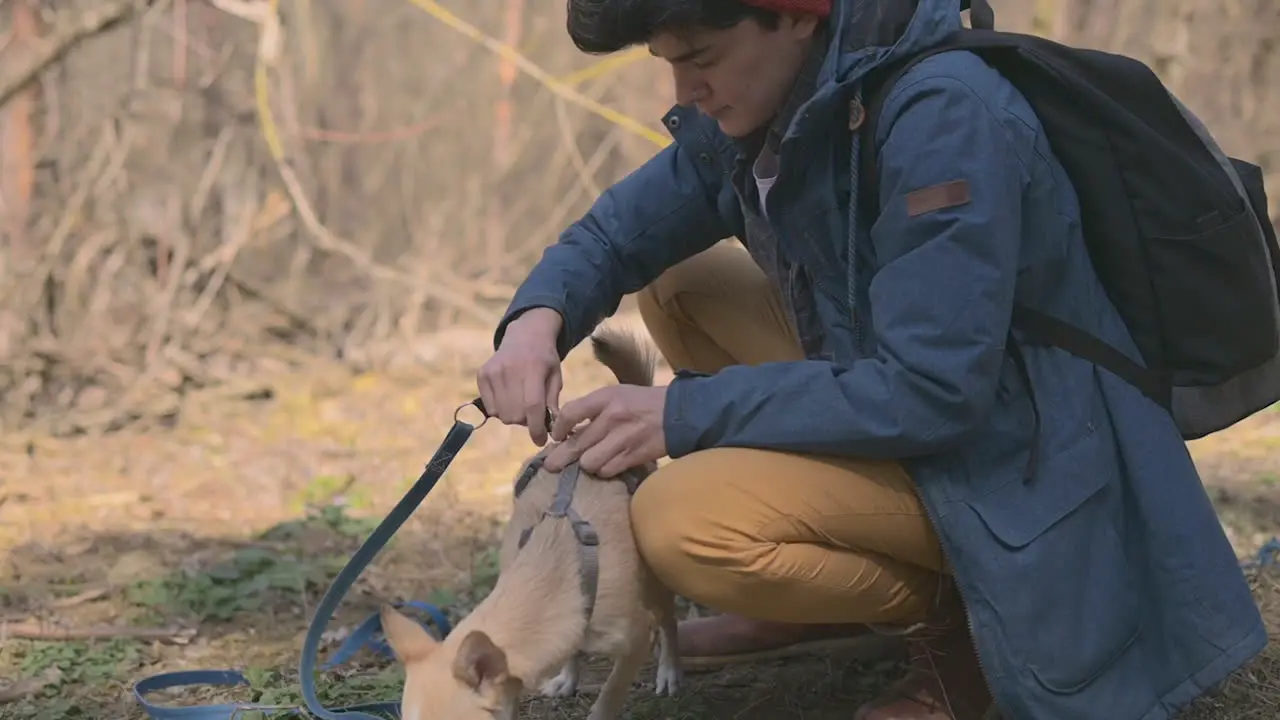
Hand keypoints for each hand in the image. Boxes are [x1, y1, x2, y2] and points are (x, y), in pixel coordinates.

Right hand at [477, 308, 563, 445]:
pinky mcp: (482, 375)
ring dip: (513, 416)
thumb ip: (552, 402)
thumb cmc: (544, 359)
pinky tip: (508, 397)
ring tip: (521, 403)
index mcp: (533, 368)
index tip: (540, 440)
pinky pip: (490, 408)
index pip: (532, 406)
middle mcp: (510, 370)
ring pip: (502, 414)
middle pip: (515, 414)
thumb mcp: (556, 376)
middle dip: (526, 421)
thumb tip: (551, 429)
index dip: (536, 428)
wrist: (525, 335)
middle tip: (533, 412)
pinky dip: (500, 409)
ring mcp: (493, 372)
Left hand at [542, 384, 667, 477]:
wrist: (677, 414)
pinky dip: (604, 471)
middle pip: (575, 444)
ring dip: (587, 464)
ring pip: (588, 462)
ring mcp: (622, 439)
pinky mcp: (632, 456)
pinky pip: (606, 471)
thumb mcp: (617, 395)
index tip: (557, 436)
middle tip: (552, 465)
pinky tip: (607, 465)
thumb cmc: (642, 403)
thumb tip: (567, 429)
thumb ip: (592, 409)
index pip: (570, 413)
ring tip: (590, 461)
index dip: (559, 429)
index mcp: (605, 398)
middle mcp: (611, 418)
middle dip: (560, 457)